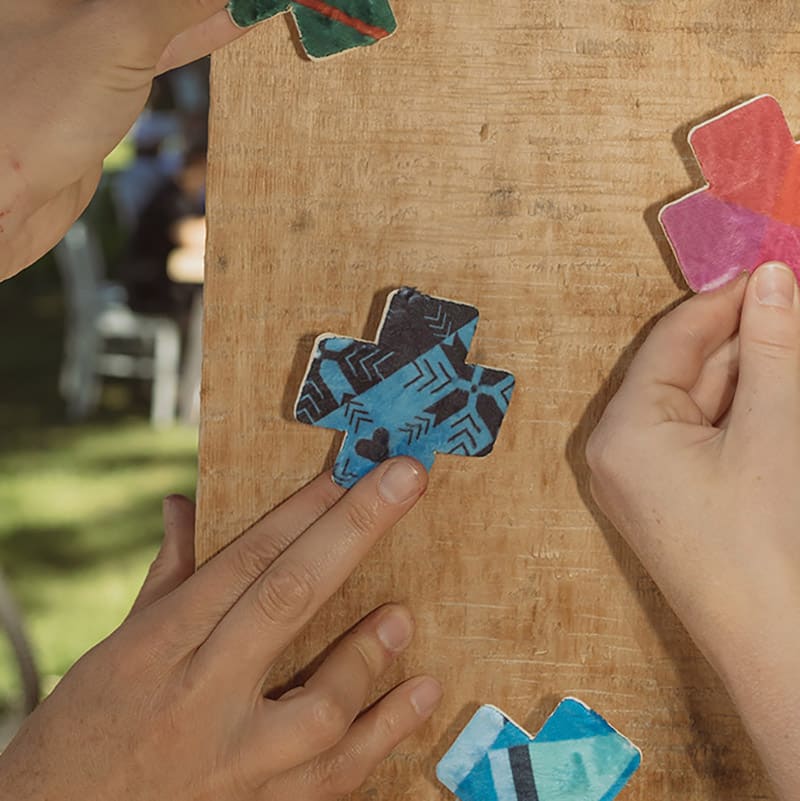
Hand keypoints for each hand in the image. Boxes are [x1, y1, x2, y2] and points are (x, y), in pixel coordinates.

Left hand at [0, 0, 244, 279]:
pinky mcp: (102, 75)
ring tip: (261, 5)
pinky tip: (235, 22)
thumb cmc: (31, 109)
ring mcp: (86, 33)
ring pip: (161, 11)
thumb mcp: (116, 33)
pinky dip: (200, 33)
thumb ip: (177, 1)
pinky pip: (162, 41)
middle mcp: (69, 0)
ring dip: (209, 10)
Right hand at [0, 459, 441, 800]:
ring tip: (401, 617)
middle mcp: (199, 699)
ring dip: (368, 655)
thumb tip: (184, 506)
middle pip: (287, 600)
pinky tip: (421, 693)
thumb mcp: (116, 646)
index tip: (349, 471)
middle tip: (404, 481)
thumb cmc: (84, 729)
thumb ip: (167, 575)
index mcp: (157, 645)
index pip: (244, 561)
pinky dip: (385, 733)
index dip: (301, 510)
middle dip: (352, 530)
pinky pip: (334, 777)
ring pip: (319, 707)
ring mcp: (234, 764)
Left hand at [586, 263, 799, 798]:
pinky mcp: (663, 499)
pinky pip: (695, 438)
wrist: (772, 644)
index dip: (719, 301)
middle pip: (680, 371)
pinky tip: (773, 394)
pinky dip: (736, 414)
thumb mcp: (770, 430)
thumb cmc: (764, 535)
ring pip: (693, 404)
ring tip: (784, 347)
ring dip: (743, 375)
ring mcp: (637, 478)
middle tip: (784, 301)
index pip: (669, 342)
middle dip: (737, 338)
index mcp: (622, 429)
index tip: (766, 271)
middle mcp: (616, 450)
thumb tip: (769, 277)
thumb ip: (770, 348)